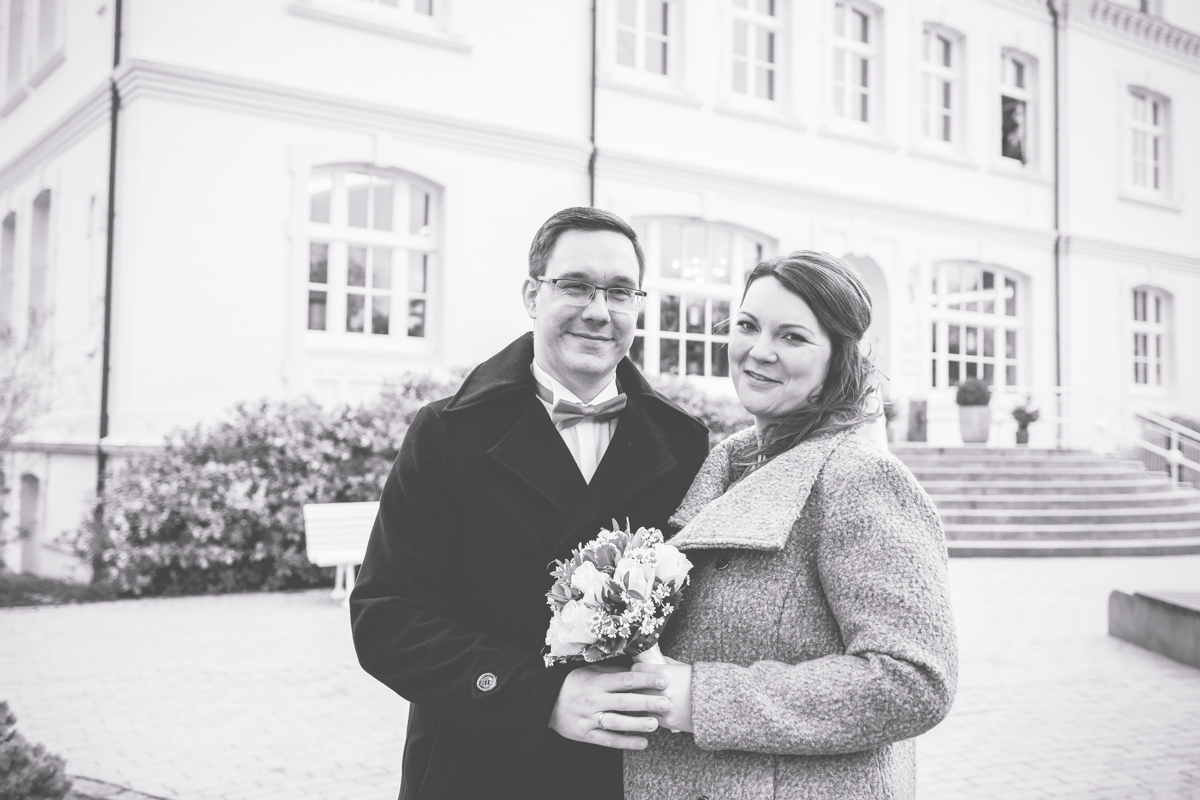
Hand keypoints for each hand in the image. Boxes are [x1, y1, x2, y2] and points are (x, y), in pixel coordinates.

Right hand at [548, 665, 671, 749]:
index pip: (624, 679)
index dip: (645, 679)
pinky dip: (625, 742)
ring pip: (616, 722)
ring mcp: (589, 718)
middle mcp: (594, 700)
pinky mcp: (586, 734)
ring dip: (637, 723)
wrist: (545, 701)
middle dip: (646, 702)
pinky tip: (642, 743)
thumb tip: (638, 670)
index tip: (663, 680)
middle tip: (666, 703)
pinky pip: (608, 740)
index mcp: (596, 682)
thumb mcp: (590, 671)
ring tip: (655, 724)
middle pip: (623, 701)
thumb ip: (612, 672)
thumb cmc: (572, 683)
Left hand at [631, 660, 693, 732]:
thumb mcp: (683, 667)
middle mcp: (662, 689)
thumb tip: (654, 658)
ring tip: (644, 698)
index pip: (636, 670)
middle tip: (635, 687)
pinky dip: (652, 713)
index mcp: (664, 672)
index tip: (636, 674)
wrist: (717, 702)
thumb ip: (667, 663)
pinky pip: (651, 717)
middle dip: (636, 687)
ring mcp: (665, 706)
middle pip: (636, 687)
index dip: (636, 672)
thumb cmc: (699, 682)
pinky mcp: (668, 721)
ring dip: (642, 701)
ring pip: (642, 704)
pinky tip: (655, 710)